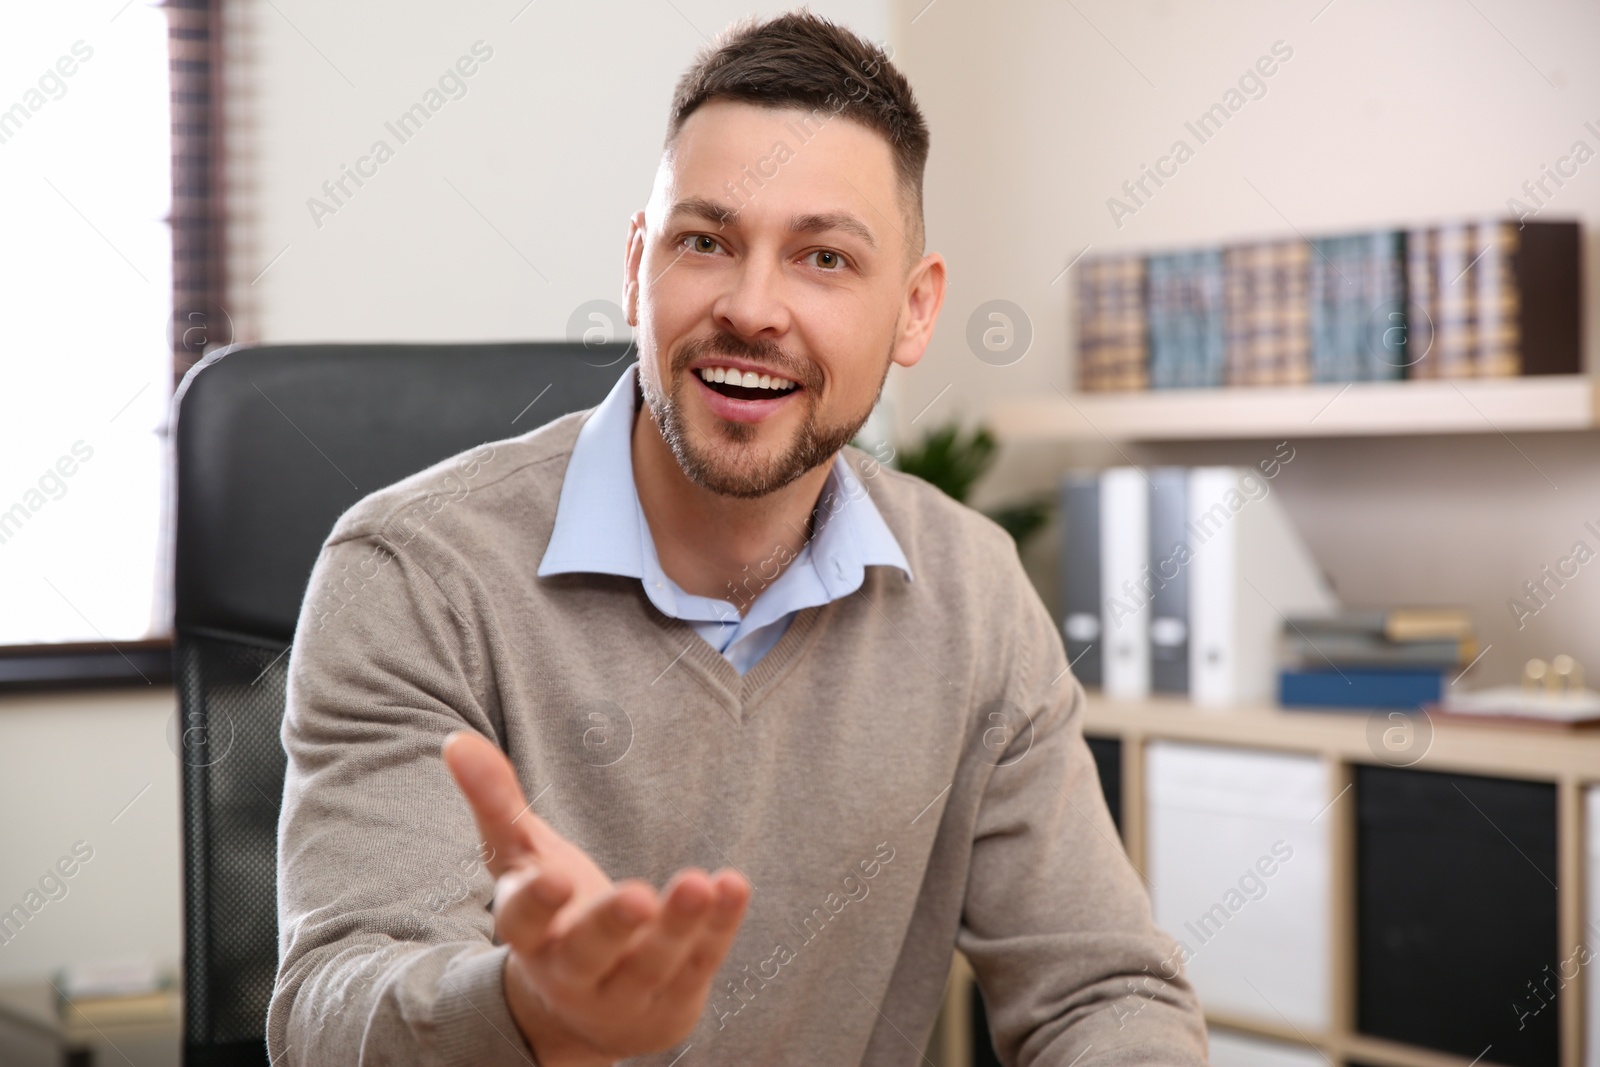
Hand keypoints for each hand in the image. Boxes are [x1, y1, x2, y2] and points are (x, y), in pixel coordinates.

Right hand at [442, 731, 750, 1066]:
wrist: (589, 1010)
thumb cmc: (554, 915)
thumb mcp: (523, 860)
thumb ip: (496, 804)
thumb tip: (457, 740)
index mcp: (530, 935)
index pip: (522, 923)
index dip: (536, 903)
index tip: (555, 878)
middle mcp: (573, 971)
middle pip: (588, 953)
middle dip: (610, 926)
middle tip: (637, 896)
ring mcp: (627, 992)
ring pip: (652, 963)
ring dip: (679, 925)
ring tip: (697, 883)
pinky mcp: (675, 996)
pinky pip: (700, 961)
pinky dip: (718, 926)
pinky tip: (732, 886)